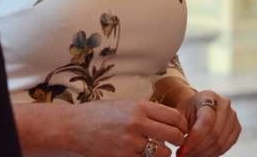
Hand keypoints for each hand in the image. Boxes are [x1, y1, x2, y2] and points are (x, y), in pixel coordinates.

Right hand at [67, 99, 187, 156]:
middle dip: (178, 140)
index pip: (174, 116)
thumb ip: (146, 111)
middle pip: (174, 135)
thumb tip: (168, 120)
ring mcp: (130, 142)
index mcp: (140, 106)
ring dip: (164, 153)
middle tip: (176, 142)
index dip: (182, 125)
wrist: (74, 126)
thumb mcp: (125, 104)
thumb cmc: (99, 114)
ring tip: (158, 150)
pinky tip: (143, 154)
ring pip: (163, 153)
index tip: (181, 129)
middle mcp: (138, 123)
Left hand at [177, 90, 239, 156]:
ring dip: (204, 154)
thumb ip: (178, 125)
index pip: (206, 122)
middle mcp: (224, 104)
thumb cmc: (186, 109)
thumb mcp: (178, 113)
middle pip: (215, 134)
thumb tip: (177, 140)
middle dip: (198, 149)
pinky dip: (212, 153)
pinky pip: (226, 146)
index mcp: (209, 96)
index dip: (194, 139)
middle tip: (184, 156)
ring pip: (221, 143)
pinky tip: (200, 154)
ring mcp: (233, 116)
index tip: (182, 151)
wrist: (195, 107)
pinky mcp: (236, 128)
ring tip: (190, 155)